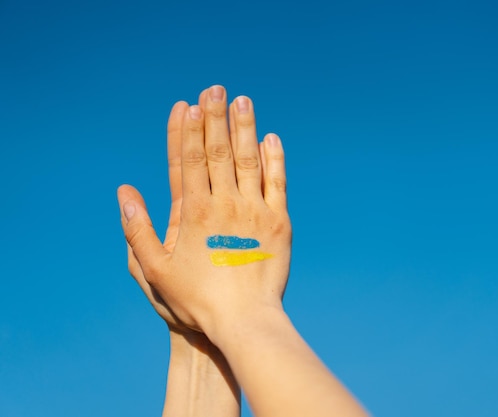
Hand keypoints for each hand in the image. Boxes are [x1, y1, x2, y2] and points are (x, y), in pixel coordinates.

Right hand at [117, 85, 291, 340]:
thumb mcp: (153, 270)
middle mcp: (224, 204)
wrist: (243, 321)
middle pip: (217, 151)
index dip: (185, 129)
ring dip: (244, 127)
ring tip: (242, 100)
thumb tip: (125, 193)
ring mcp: (254, 211)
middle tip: (215, 88)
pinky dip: (274, 159)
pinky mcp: (279, 222)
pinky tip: (271, 138)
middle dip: (215, 117)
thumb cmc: (195, 300)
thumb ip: (137, 230)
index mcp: (193, 212)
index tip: (186, 104)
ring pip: (248, 159)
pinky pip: (277, 183)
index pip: (187, 160)